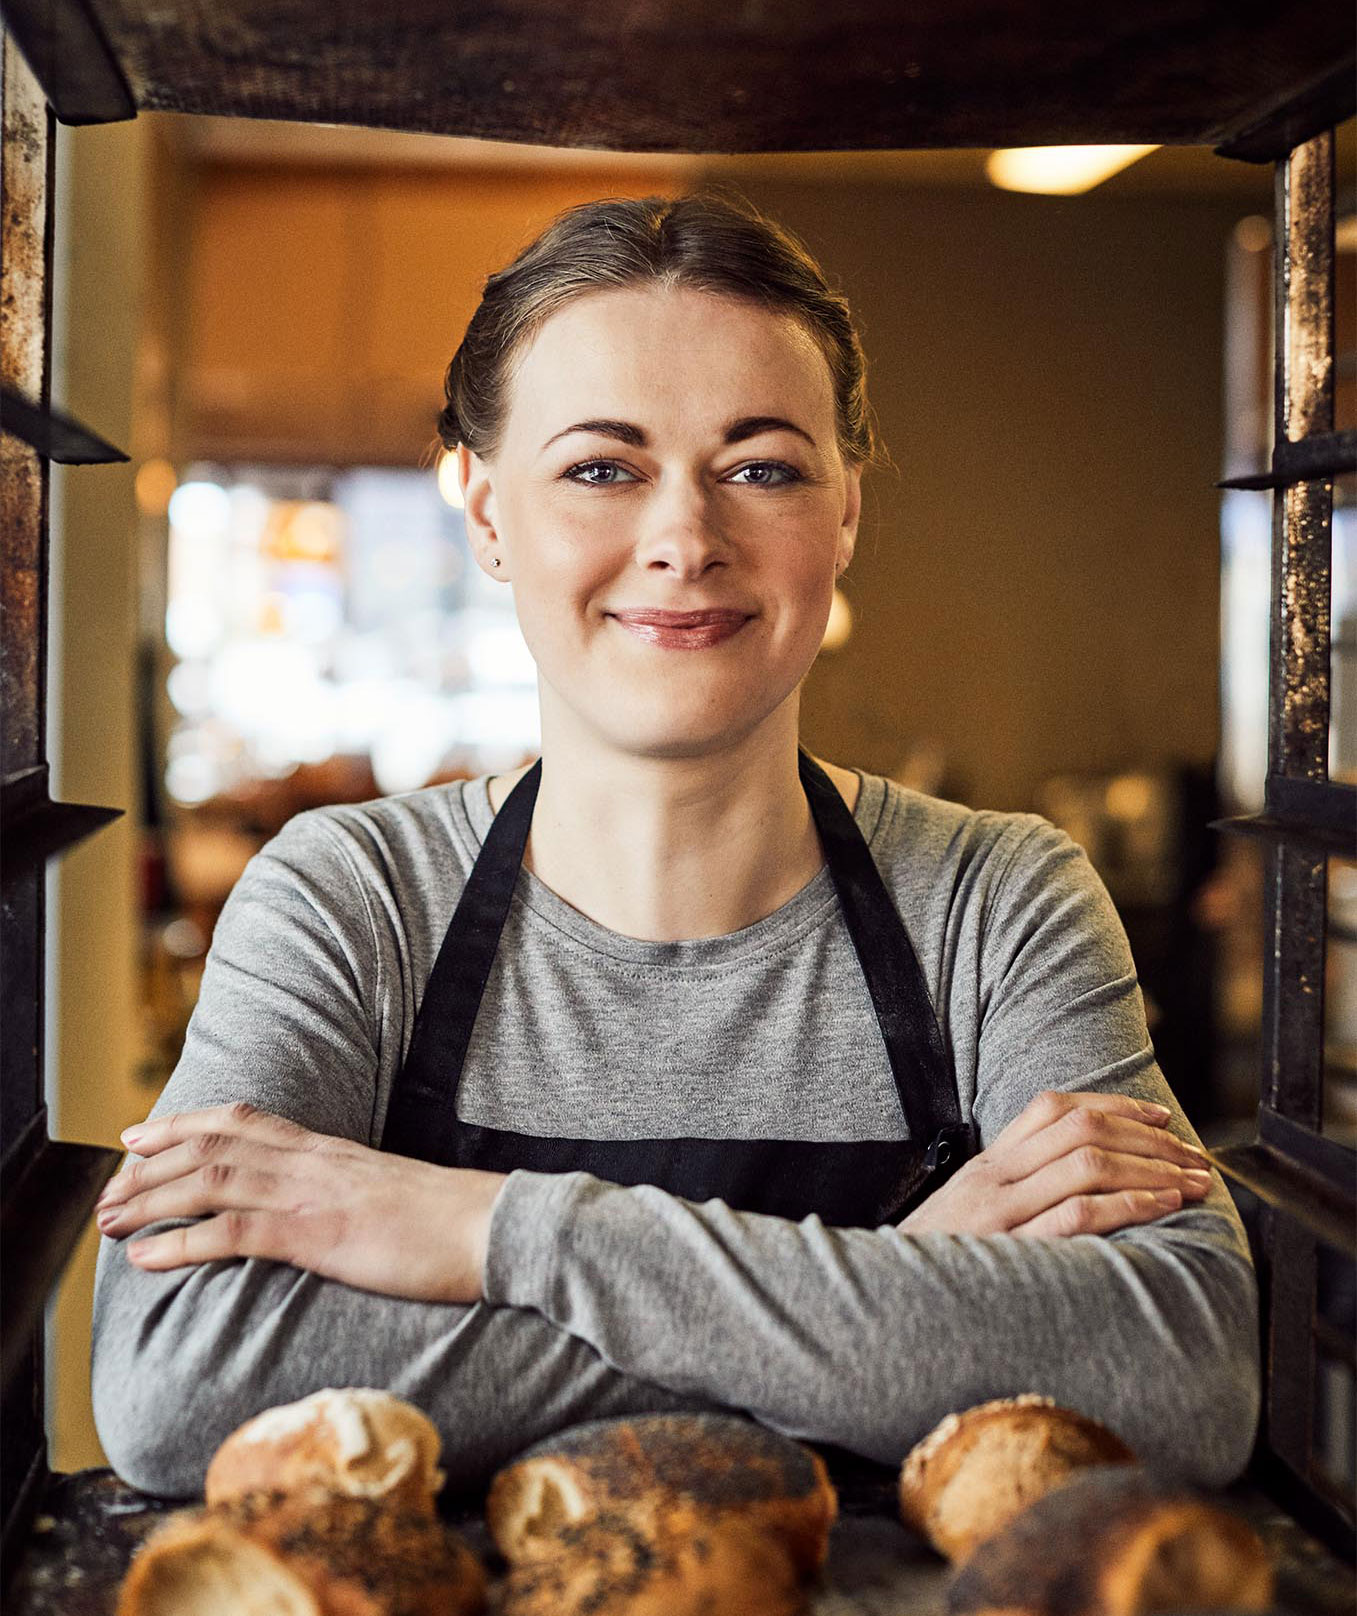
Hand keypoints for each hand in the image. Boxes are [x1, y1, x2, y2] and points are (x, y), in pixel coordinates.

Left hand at [94, 1103, 505, 1303]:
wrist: (489, 1227)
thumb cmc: (448, 1220)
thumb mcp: (387, 1191)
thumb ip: (345, 1190)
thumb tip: (320, 1207)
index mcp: (328, 1149)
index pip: (243, 1120)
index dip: (185, 1123)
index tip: (142, 1131)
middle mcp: (311, 1161)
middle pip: (213, 1144)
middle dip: (151, 1162)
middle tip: (108, 1185)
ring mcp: (311, 1194)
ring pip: (211, 1181)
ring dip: (151, 1199)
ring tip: (109, 1220)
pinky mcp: (317, 1235)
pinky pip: (234, 1233)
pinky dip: (181, 1243)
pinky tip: (147, 1257)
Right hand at [899, 1090, 1213, 1237]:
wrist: (888, 1300)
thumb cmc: (940, 1262)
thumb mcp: (971, 1211)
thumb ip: (1017, 1189)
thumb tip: (1082, 1180)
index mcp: (988, 1163)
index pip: (1054, 1106)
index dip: (1114, 1104)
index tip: (1159, 1116)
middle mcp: (994, 1176)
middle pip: (1081, 1128)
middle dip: (1149, 1137)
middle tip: (1194, 1155)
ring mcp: (1000, 1210)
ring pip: (1087, 1163)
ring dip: (1152, 1168)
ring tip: (1191, 1182)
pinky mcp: (1011, 1249)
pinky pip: (1077, 1214)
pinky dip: (1128, 1204)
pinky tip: (1161, 1207)